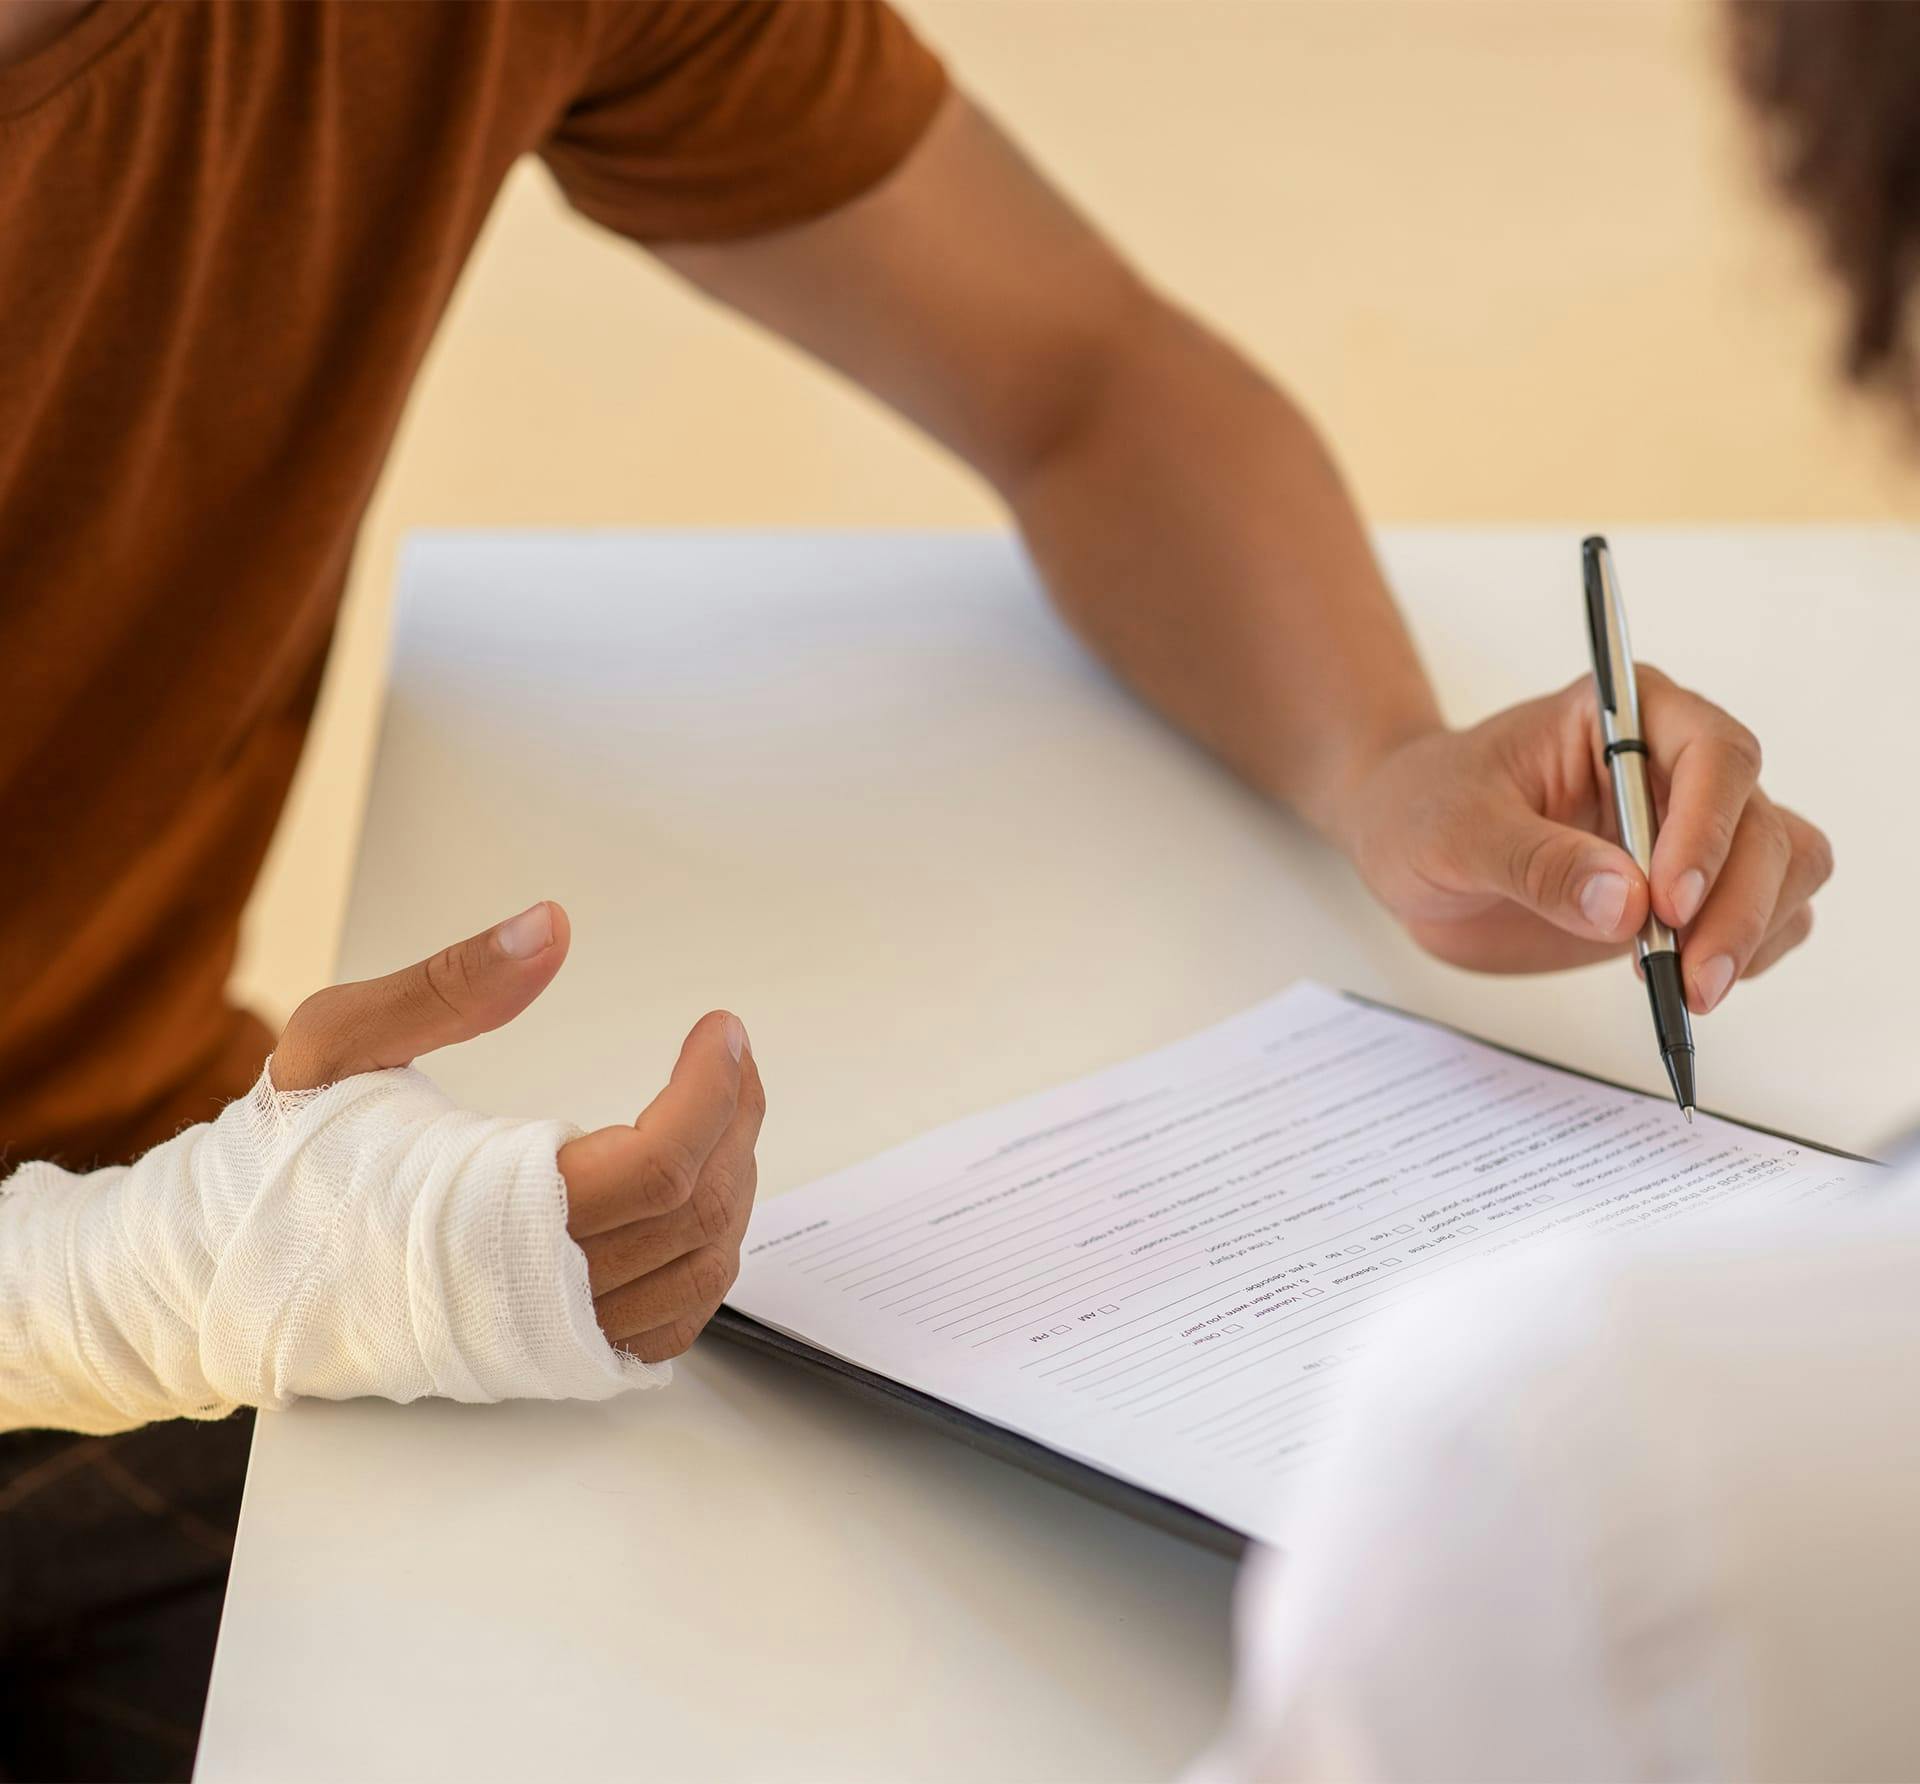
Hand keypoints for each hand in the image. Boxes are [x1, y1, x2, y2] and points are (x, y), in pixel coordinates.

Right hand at [272, 900, 763, 1359]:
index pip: (659, 1165)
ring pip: (701, 1271)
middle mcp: (538, 1294)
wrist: (239, 1275)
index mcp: (495, 1217)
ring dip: (734, 1182)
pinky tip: (702, 1190)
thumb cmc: (287, 1159)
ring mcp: (556, 1337)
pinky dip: (709, 1253)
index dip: (712, 1091)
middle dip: (736, 1119)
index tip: (720, 1028)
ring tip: (726, 1105)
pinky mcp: (562, 1358)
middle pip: (697, 1214)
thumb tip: (550, 927)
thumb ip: (447, 983)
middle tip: (730, 1052)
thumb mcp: (341, 1041)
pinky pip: (675, 1321)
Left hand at [1338, 669, 1832, 1012]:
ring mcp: (1689, 827)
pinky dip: (1751, 952)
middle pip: (1762, 822)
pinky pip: (1767, 913)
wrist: (1404, 841)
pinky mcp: (1687, 888)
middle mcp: (1675, 763)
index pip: (1713, 754)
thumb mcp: (1456, 832)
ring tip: (1688, 990)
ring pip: (1784, 865)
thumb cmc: (1422, 808)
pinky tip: (1692, 982)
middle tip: (1691, 980)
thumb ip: (1537, 863)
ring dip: (1756, 931)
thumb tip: (1626, 905)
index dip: (1706, 830)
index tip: (1667, 902)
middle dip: (1739, 906)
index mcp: (1624, 715)